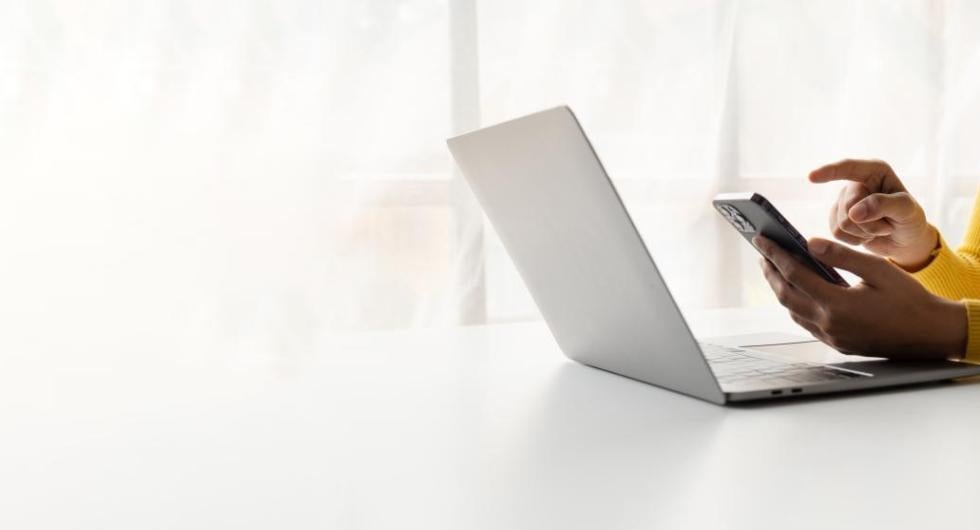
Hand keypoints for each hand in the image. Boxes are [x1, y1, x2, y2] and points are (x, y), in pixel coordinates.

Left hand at [754, 235, 965, 359]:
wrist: (931, 334)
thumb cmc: (909, 300)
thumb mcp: (878, 270)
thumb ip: (842, 256)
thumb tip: (810, 243)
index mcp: (838, 305)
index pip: (795, 275)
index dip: (775, 255)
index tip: (762, 240)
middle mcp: (829, 324)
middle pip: (785, 295)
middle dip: (770, 273)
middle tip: (763, 253)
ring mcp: (832, 337)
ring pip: (793, 311)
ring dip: (781, 289)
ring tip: (775, 269)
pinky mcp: (837, 343)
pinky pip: (806, 322)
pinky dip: (796, 303)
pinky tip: (798, 290)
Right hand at [810, 159, 937, 269]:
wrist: (905, 240)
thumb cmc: (910, 219)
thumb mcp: (906, 210)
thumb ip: (882, 205)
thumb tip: (853, 213)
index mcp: (875, 171)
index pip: (848, 167)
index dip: (829, 171)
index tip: (811, 177)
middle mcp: (856, 183)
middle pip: (847, 207)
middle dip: (869, 223)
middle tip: (887, 225)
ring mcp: (845, 201)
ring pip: (841, 223)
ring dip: (863, 233)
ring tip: (879, 229)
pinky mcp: (837, 219)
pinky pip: (836, 233)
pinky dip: (854, 240)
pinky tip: (867, 236)